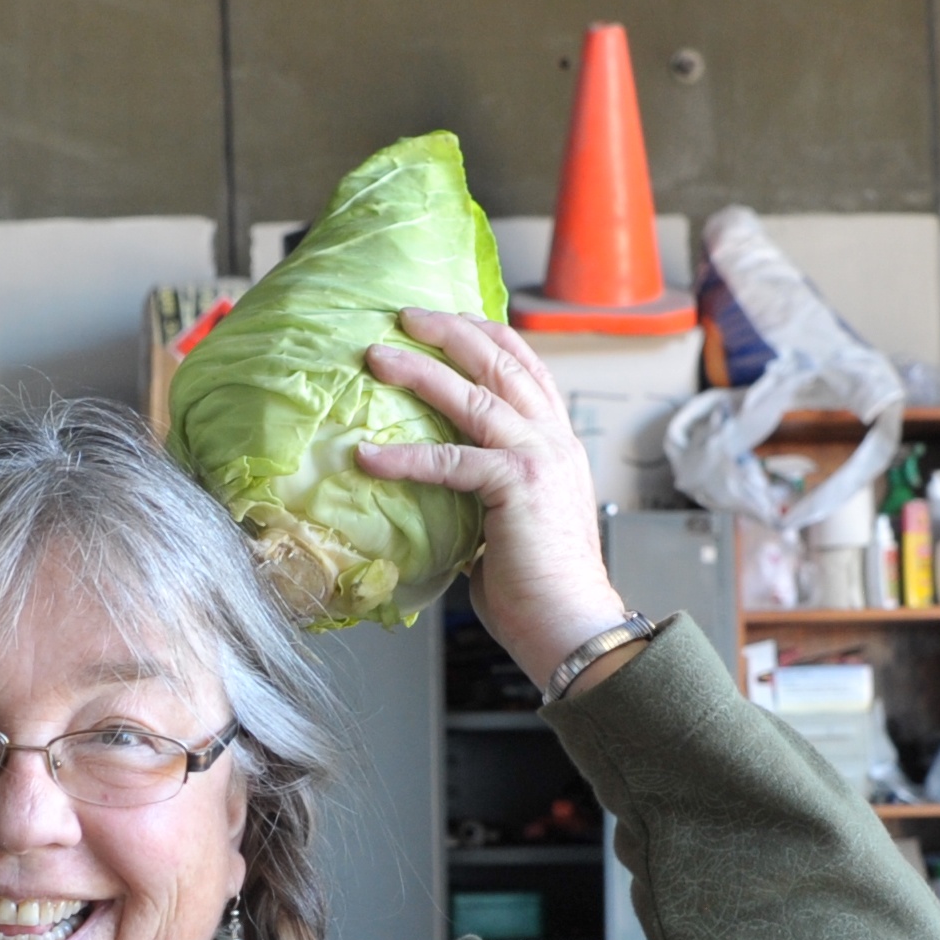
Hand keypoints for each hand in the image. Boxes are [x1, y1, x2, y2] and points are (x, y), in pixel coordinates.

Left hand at [355, 309, 637, 691]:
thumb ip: (482, 494)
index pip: (526, 369)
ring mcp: (539, 457)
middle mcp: (553, 440)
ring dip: (421, 370)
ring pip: (475, 394)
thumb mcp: (511, 523)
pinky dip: (404, 455)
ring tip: (379, 356)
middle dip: (450, 330)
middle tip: (406, 315)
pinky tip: (368, 454)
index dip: (487, 335)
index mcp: (557, 444)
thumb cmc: (538, 589)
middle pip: (501, 361)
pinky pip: (450, 459)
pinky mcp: (517, 485)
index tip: (450, 317)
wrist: (571, 624)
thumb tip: (435, 492)